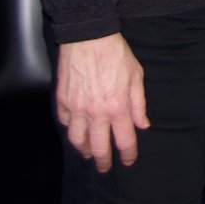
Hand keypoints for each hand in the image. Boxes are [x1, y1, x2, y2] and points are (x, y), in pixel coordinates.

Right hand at [55, 34, 149, 171]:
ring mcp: (76, 108)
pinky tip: (76, 130)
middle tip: (105, 167)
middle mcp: (96, 113)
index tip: (128, 160)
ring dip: (83, 150)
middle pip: (98, 148)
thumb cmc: (116, 53)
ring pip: (77, 140)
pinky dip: (70, 129)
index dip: (127, 154)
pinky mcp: (62, 101)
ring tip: (88, 153)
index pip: (124, 141)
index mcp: (118, 107)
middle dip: (103, 161)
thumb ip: (139, 103)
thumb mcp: (136, 75)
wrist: (89, 37)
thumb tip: (142, 125)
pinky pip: (64, 122)